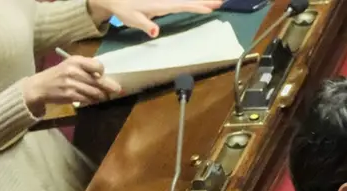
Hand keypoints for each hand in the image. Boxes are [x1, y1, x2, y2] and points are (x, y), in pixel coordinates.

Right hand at [22, 57, 121, 114]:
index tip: (102, 76)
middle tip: (118, 90)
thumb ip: (86, 68)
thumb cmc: (58, 75)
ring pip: (96, 92)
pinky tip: (93, 100)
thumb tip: (106, 76)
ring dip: (102, 96)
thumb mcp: (70, 65)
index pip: (98, 65)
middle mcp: (74, 70)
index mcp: (75, 60)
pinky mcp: (71, 95)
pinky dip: (93, 101)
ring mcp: (72, 83)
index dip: (103, 72)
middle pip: (100, 81)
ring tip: (103, 96)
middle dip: (110, 87)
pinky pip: (89, 100)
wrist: (40, 86)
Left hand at [87, 0, 222, 37]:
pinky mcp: (165, 1)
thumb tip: (156, 31)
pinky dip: (193, 2)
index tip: (209, 8)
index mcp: (160, 5)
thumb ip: (145, 25)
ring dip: (202, 0)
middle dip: (205, 1)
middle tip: (221, 1)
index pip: (182, 5)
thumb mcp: (132, 19)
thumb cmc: (124, 9)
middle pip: (188, 1)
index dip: (195, 7)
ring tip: (217, 1)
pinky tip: (201, 3)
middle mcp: (166, 0)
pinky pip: (183, 1)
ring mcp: (166, 0)